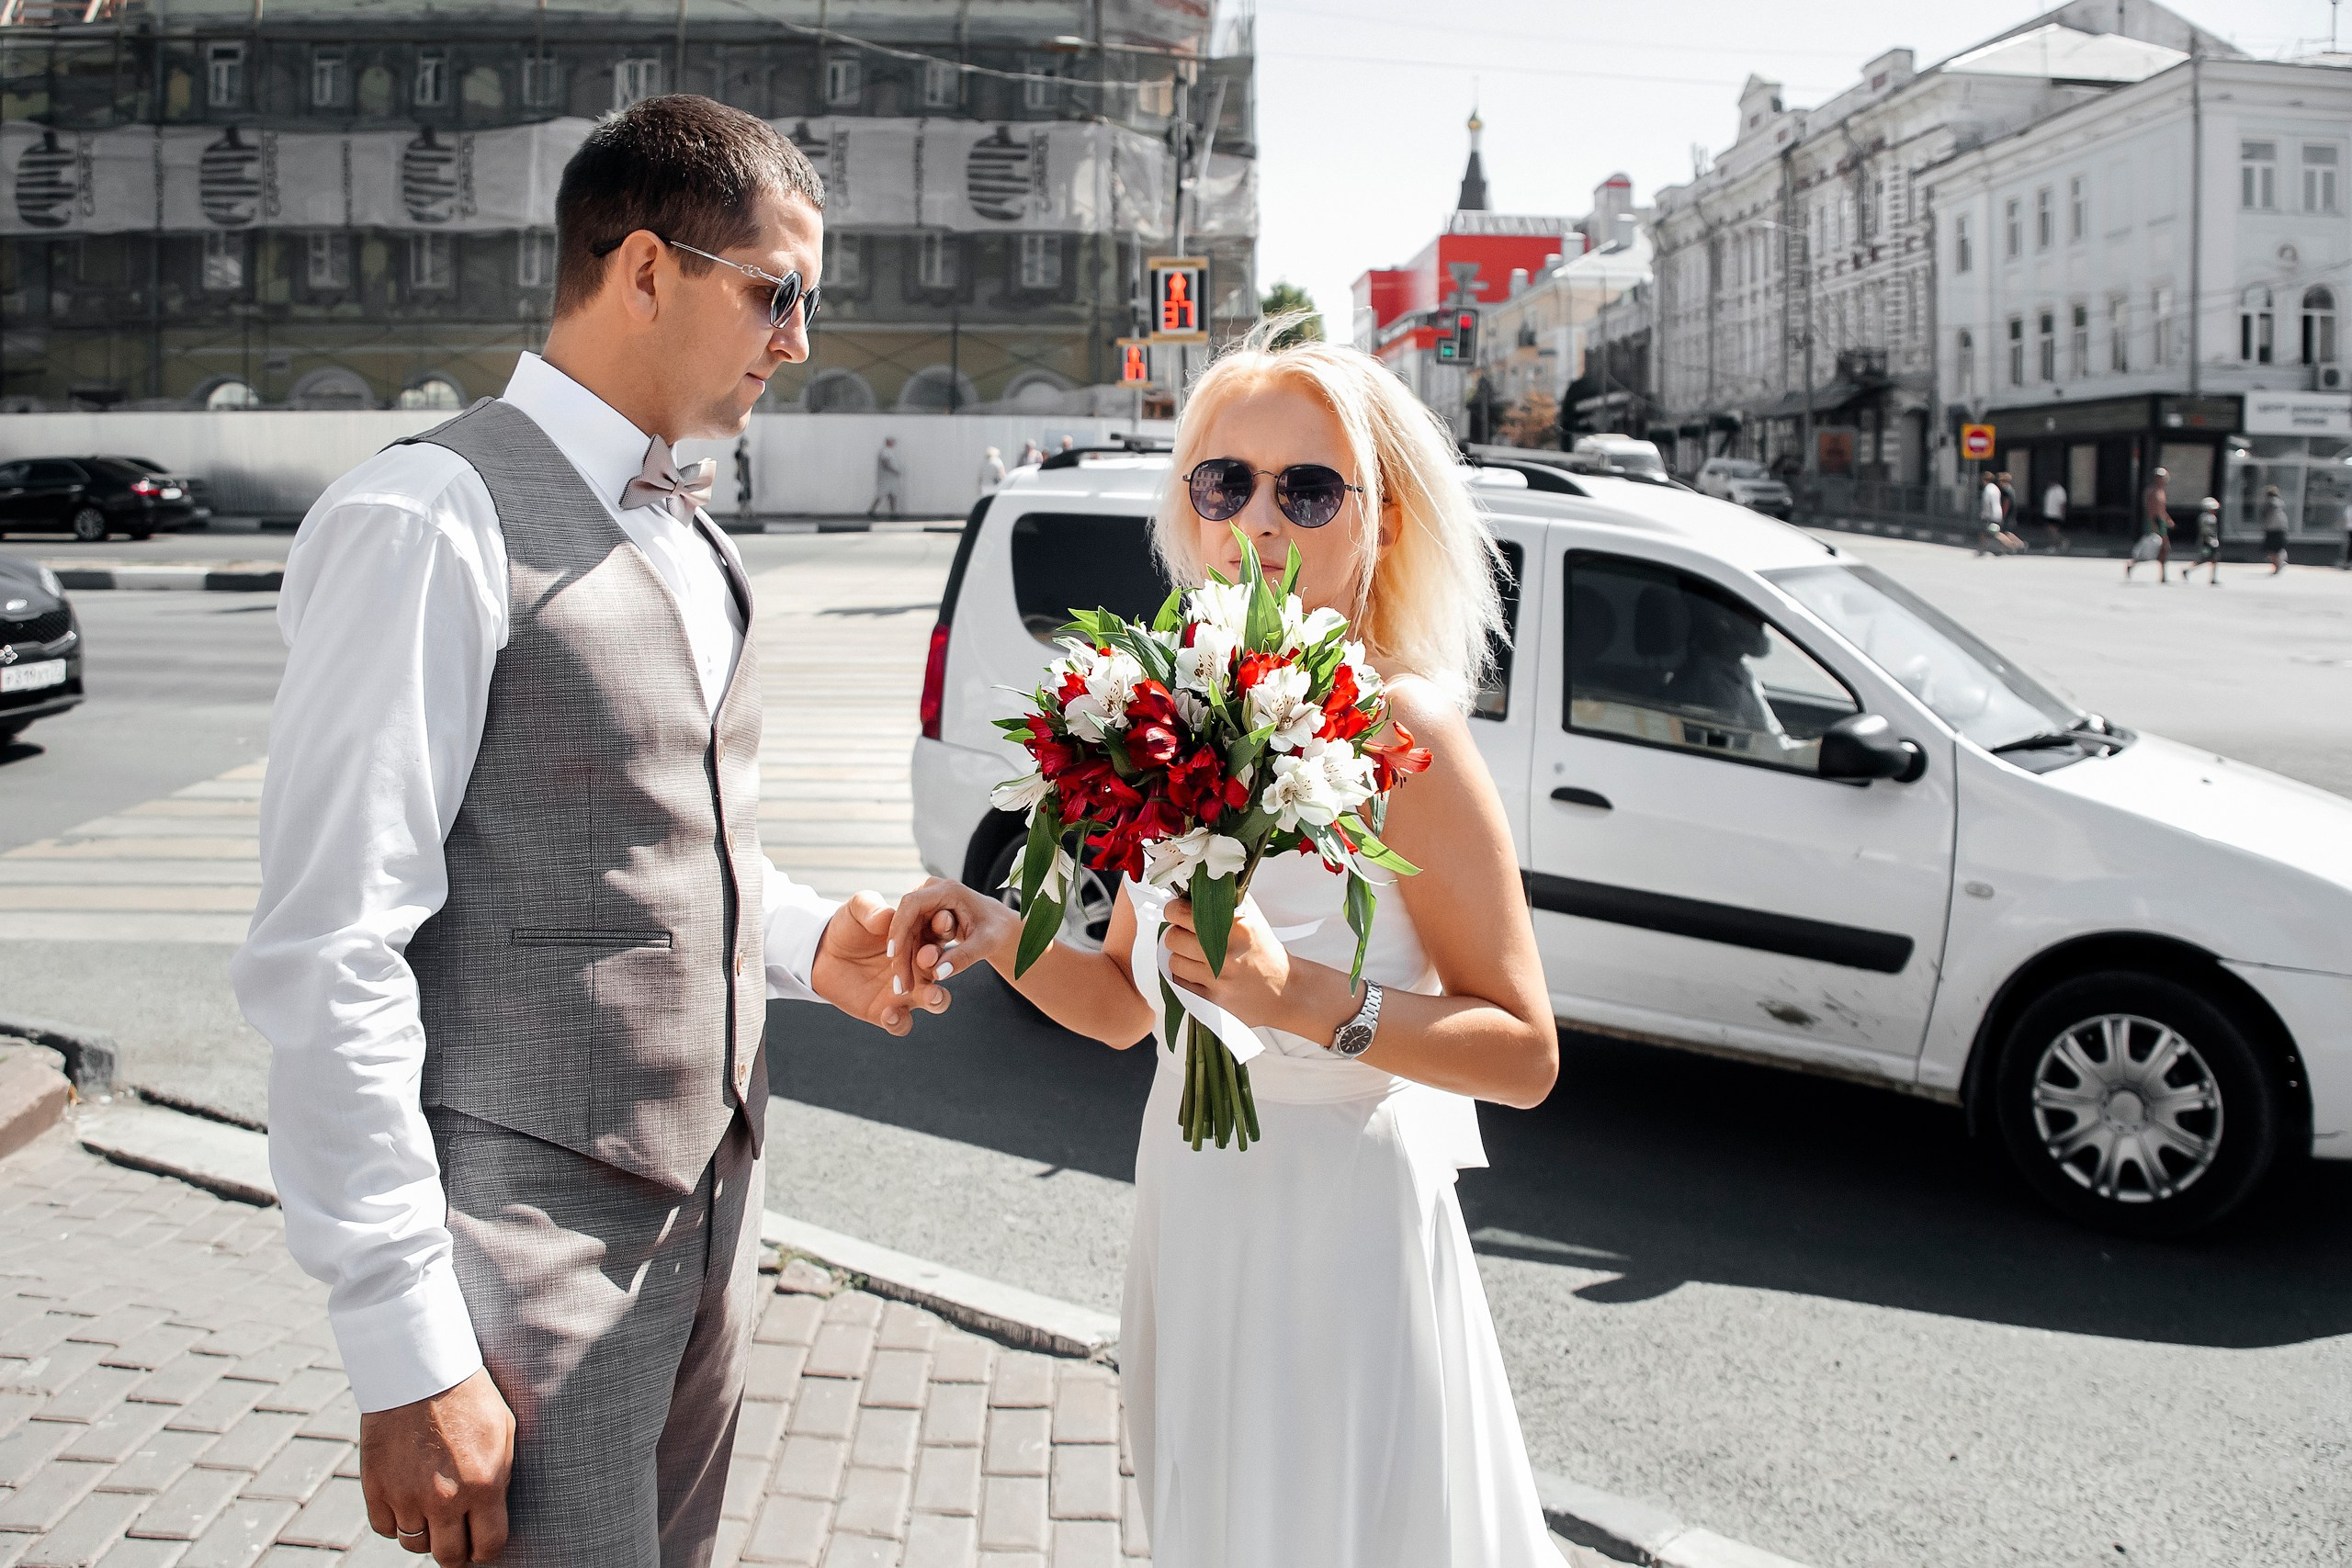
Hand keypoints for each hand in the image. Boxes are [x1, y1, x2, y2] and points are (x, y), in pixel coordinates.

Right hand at [359, 1367, 513, 1564]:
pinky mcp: (376, 1489)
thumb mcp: (503, 1431)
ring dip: (425, 1532)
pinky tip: (406, 1501)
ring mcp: (406, 1497)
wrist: (418, 1370)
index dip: (487, 1550)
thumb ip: (500, 1476)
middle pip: (448, 1556)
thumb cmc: (469, 1396)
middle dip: (456, 1550)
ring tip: (431, 1511)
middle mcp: (444, 1500)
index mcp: (483, 1486)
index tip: (482, 1544)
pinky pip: (385, 1528)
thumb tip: (496, 1510)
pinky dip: (395, 1521)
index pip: (488, 1546)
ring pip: (415, 1543)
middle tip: (456, 1536)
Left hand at [812, 892, 953, 1034]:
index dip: (943, 927)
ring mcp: (907, 992)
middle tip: (930, 959)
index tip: (941, 921)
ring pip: (934, 1001)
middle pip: (943, 969)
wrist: (823, 953)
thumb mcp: (857, 909)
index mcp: (920, 938)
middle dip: (944, 965)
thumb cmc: (848, 926)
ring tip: (931, 995)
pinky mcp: (887, 1012)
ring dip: (937, 998)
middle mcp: (920, 967)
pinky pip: (902, 1024)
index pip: (939, 933)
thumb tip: (887, 916)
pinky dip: (899, 1021)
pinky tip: (888, 1012)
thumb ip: (871, 908)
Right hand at [884, 878, 1019, 997]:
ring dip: (904, 960)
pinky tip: (911, 981)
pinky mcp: (924, 918)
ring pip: (906, 933)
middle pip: (905, 921)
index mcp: (948, 890)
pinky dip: (911, 959)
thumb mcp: (985, 944)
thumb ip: (963, 957)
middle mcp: (932, 892)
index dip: (899, 928)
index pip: (912, 904)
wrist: (1000, 928)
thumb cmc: (997, 931)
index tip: (893, 955)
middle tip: (900, 983)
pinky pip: (912, 939)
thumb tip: (937, 974)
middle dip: (901, 953)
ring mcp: (926, 904)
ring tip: (905, 988)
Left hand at [1161, 894, 1298, 1031]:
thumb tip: (1198, 888)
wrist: (1284, 990)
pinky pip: (1181, 982)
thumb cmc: (1266, 953)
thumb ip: (1227, 900)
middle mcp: (1224, 951)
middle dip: (1177, 934)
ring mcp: (1217, 976)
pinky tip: (1199, 971)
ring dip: (1180, 957)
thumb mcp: (1253, 918)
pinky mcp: (1212, 997)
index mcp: (1234, 926)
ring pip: (1173, 961)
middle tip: (1186, 934)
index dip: (1174, 911)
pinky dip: (1186, 976)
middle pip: (1173, 937)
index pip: (1182, 913)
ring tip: (1194, 955)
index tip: (1176, 911)